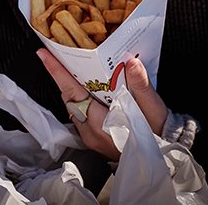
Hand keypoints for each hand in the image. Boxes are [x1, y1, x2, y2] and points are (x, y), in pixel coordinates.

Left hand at [36, 48, 167, 160]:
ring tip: (71, 65)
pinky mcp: (93, 138)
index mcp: (101, 124)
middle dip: (62, 74)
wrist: (164, 156)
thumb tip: (132, 63)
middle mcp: (90, 132)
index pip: (72, 91)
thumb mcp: (153, 108)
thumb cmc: (158, 133)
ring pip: (73, 105)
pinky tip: (87, 87)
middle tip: (57, 52)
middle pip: (69, 97)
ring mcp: (90, 137)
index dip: (57, 71)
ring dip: (71, 86)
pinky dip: (80, 98)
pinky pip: (79, 113)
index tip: (44, 54)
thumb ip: (141, 84)